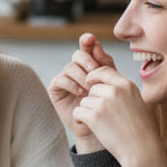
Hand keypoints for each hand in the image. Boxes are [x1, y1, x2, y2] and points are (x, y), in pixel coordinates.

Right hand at [48, 32, 115, 151]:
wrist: (100, 128)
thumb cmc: (107, 106)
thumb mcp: (110, 83)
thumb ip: (105, 64)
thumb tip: (96, 44)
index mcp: (90, 65)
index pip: (87, 47)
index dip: (87, 41)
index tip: (90, 38)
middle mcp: (76, 69)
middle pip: (78, 54)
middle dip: (87, 61)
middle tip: (95, 71)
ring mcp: (65, 78)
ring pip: (70, 67)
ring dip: (81, 76)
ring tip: (90, 88)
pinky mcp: (56, 89)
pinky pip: (60, 79)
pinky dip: (71, 84)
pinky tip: (81, 92)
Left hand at [72, 65, 166, 166]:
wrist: (141, 150)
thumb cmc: (142, 129)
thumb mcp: (137, 101)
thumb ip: (122, 90)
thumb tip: (105, 82)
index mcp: (126, 85)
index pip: (103, 70)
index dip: (94, 76)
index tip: (90, 82)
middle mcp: (114, 91)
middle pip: (92, 88)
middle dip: (94, 100)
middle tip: (104, 115)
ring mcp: (103, 103)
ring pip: (84, 101)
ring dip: (88, 111)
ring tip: (102, 124)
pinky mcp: (94, 117)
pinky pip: (78, 112)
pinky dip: (80, 120)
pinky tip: (89, 126)